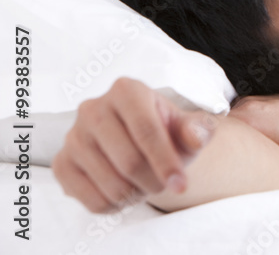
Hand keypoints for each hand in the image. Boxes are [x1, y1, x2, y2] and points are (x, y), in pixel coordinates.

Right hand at [52, 77, 217, 211]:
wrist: (140, 143)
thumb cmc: (168, 132)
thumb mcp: (189, 127)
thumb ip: (198, 129)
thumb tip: (195, 137)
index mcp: (126, 90)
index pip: (146, 131)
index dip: (166, 162)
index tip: (182, 185)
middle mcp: (93, 108)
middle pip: (129, 161)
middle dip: (154, 181)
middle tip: (163, 184)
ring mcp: (73, 136)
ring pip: (111, 185)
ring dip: (136, 195)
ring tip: (144, 184)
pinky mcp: (62, 164)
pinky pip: (92, 200)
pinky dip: (116, 206)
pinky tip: (125, 192)